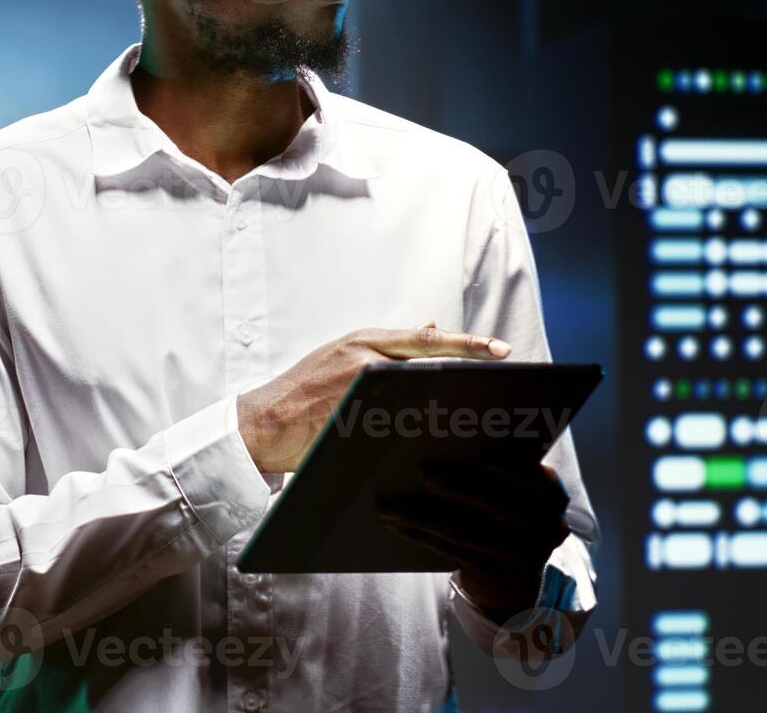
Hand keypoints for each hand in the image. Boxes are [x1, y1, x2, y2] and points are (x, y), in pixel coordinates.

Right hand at [236, 321, 511, 472]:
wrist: (264, 421)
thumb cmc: (305, 387)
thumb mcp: (344, 352)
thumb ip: (387, 344)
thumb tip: (431, 326)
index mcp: (364, 341)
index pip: (426, 339)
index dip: (467, 344)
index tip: (501, 350)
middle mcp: (363, 359)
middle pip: (429, 366)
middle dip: (467, 374)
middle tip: (502, 382)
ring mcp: (357, 392)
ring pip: (417, 397)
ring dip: (445, 408)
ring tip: (474, 418)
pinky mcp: (352, 422)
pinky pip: (395, 425)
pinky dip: (417, 430)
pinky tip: (437, 439)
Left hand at [376, 462, 572, 622]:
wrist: (512, 579)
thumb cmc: (503, 518)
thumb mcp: (514, 496)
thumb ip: (499, 472)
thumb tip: (447, 438)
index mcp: (553, 500)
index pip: (537, 479)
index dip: (512, 467)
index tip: (482, 456)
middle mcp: (545, 529)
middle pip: (496, 505)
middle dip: (458, 487)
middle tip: (425, 473)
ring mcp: (522, 557)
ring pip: (465, 531)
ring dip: (423, 516)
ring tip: (390, 505)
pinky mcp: (495, 574)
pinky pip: (451, 550)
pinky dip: (421, 535)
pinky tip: (398, 524)